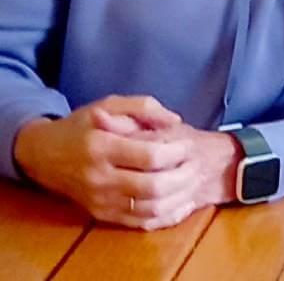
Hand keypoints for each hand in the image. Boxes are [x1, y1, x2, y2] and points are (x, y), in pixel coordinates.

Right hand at [13, 96, 238, 228]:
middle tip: (196, 164)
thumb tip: (175, 120)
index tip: (188, 143)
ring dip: (179, 198)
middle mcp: (99, 178)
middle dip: (184, 176)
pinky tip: (180, 201)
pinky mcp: (101, 214)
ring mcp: (99, 200)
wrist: (44, 155)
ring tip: (193, 180)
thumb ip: (144, 107)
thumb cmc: (81, 126)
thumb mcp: (108, 105)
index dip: (177, 152)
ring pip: (149, 209)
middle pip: (153, 187)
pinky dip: (165, 215)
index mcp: (101, 147)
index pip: (149, 156)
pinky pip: (139, 223)